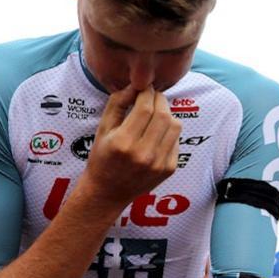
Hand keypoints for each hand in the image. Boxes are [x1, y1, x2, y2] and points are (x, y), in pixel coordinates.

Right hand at [81, 88, 181, 207]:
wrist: (108, 192)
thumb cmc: (102, 158)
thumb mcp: (102, 129)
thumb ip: (117, 104)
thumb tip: (134, 85)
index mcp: (123, 143)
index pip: (145, 109)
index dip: (147, 94)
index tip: (145, 88)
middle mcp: (143, 154)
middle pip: (163, 115)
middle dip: (160, 100)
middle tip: (153, 96)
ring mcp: (159, 163)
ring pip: (175, 126)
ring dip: (167, 113)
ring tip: (156, 112)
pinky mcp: (169, 169)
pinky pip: (177, 140)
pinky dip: (170, 130)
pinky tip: (158, 131)